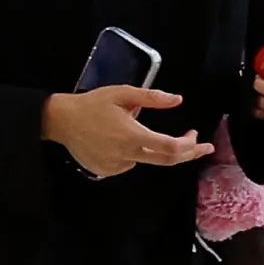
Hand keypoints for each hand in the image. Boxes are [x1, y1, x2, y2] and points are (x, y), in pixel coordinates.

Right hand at [44, 82, 211, 174]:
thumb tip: (178, 100)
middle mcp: (127, 154)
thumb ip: (152, 97)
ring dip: (152, 150)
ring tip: (135, 132)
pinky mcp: (106, 170)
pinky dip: (133, 154)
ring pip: (146, 160)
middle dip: (189, 154)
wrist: (60, 121)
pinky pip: (129, 164)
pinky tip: (119, 142)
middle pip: (167, 160)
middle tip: (203, 148)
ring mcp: (116, 165)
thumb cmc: (91, 104)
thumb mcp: (122, 93)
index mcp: (133, 135)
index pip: (171, 147)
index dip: (190, 144)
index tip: (195, 135)